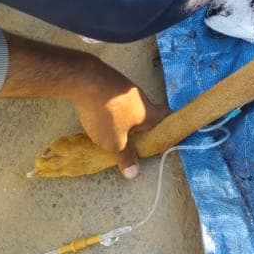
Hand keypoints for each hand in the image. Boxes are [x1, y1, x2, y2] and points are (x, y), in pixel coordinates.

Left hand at [71, 60, 169, 179]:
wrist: (86, 80)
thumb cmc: (106, 114)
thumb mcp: (115, 142)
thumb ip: (125, 157)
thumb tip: (134, 173)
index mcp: (148, 113)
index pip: (166, 117)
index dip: (166, 127)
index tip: (161, 137)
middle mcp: (141, 98)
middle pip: (146, 112)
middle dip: (140, 126)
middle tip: (132, 139)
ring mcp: (125, 87)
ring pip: (129, 105)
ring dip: (123, 117)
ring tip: (110, 129)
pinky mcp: (110, 82)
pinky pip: (115, 98)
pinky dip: (110, 107)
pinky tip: (97, 115)